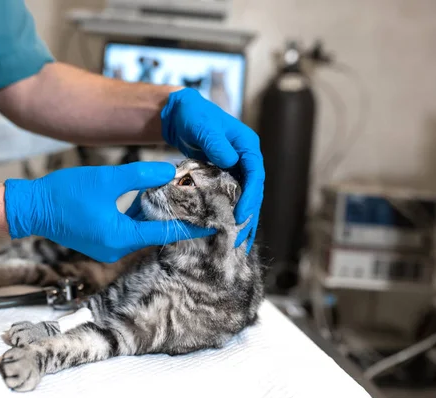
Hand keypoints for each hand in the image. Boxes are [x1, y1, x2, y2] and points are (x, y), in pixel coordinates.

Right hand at [4, 162, 213, 262]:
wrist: (31, 207)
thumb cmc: (65, 193)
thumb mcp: (107, 179)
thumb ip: (140, 175)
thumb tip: (169, 172)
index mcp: (121, 237)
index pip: (166, 233)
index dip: (191, 227)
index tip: (214, 224)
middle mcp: (118, 248)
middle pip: (156, 234)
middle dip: (177, 219)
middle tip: (199, 204)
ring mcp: (109, 246)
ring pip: (143, 231)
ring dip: (158, 216)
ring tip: (180, 199)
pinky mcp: (102, 240)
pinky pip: (129, 230)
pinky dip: (141, 217)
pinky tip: (150, 199)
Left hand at [161, 88, 263, 250]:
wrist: (180, 115)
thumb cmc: (193, 116)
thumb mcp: (203, 126)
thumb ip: (215, 143)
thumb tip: (230, 161)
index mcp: (247, 146)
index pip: (256, 175)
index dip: (251, 197)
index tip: (241, 216)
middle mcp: (246, 159)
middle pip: (253, 192)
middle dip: (248, 217)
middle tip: (239, 240)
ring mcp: (236, 169)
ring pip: (244, 199)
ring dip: (242, 222)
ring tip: (237, 245)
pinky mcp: (224, 177)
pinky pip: (231, 199)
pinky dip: (229, 215)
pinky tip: (227, 233)